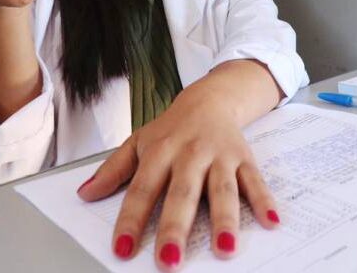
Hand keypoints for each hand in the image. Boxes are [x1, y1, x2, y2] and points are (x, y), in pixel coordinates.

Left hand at [77, 85, 280, 270]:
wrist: (209, 99)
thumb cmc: (171, 129)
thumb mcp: (138, 142)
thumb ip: (113, 170)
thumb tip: (84, 194)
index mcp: (160, 152)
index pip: (142, 189)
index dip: (131, 220)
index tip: (123, 250)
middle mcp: (190, 154)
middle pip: (182, 194)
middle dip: (176, 227)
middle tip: (170, 260)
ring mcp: (219, 156)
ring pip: (222, 190)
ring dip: (225, 219)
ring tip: (225, 249)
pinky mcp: (244, 158)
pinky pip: (255, 181)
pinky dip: (264, 200)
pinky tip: (271, 221)